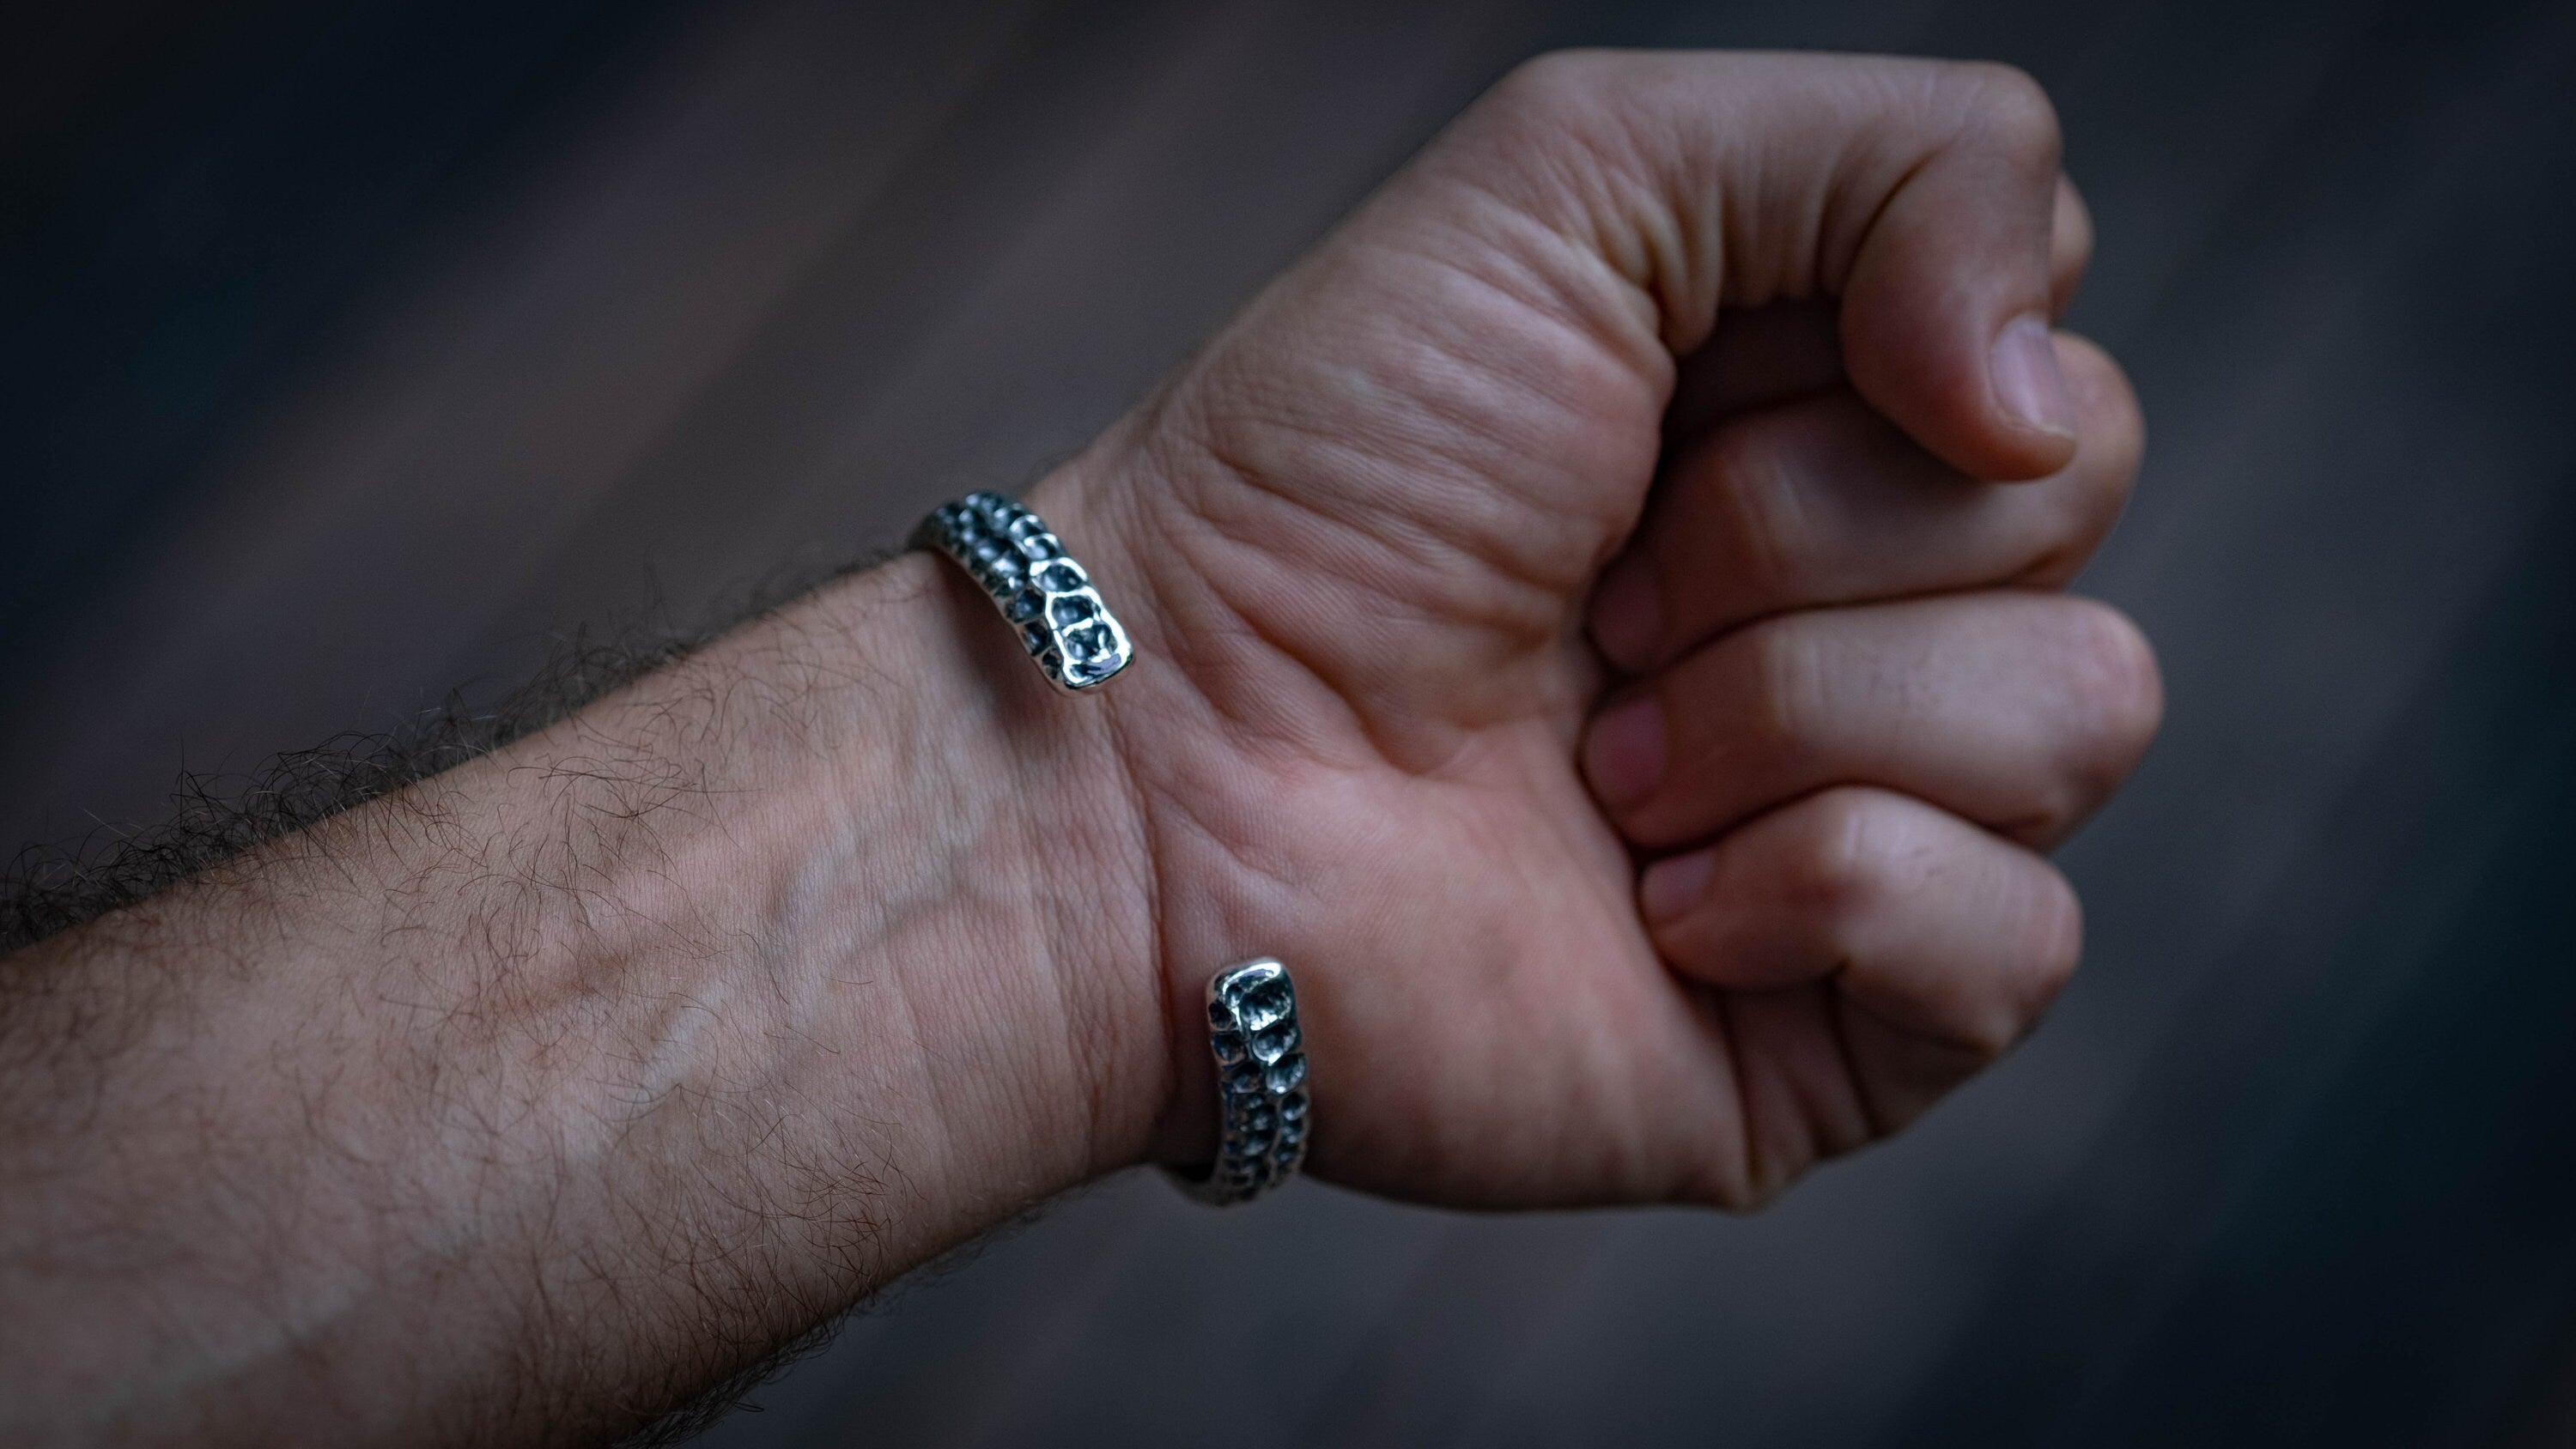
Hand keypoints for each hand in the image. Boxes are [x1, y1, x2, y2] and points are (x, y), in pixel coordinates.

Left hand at [1040, 51, 2158, 1206]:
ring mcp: (1870, 826)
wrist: (1159, 763)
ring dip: (1787, 710)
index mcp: (1826, 432)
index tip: (1644, 412)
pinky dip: (1823, 890)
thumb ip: (1904, 158)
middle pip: (2068, 514)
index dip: (1861, 359)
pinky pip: (2024, 938)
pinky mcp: (1847, 1026)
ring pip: (2078, 714)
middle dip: (1785, 533)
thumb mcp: (1586, 176)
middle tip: (1586, 600)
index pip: (2040, 354)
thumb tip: (2042, 397)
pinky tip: (1648, 905)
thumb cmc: (1322, 477)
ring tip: (1592, 758)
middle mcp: (1867, 622)